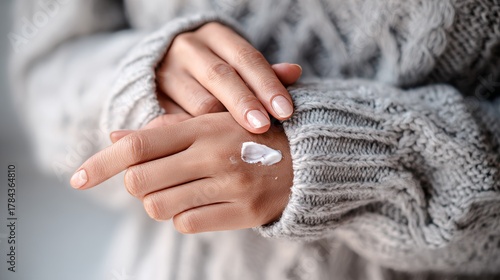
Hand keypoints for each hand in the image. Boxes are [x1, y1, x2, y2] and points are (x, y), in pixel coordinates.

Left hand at [71, 113, 292, 232]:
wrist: (310, 157)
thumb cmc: (253, 134)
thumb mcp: (213, 120)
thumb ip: (165, 129)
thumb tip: (116, 139)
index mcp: (204, 127)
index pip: (139, 145)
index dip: (101, 163)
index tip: (76, 178)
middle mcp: (214, 156)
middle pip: (140, 181)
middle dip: (136, 183)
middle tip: (151, 177)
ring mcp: (229, 187)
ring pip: (159, 206)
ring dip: (157, 201)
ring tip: (177, 189)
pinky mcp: (243, 214)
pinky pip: (187, 223)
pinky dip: (182, 216)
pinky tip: (198, 202)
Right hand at [156, 22, 301, 133]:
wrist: (163, 66)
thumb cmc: (215, 69)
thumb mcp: (238, 63)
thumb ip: (264, 72)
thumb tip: (295, 72)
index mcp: (216, 36)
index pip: (245, 57)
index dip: (266, 84)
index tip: (285, 111)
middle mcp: (188, 49)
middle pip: (219, 76)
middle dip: (244, 103)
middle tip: (263, 128)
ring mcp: (167, 73)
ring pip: (197, 102)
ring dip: (222, 124)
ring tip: (243, 143)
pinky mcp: (153, 98)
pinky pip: (179, 121)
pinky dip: (198, 137)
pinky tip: (214, 150)